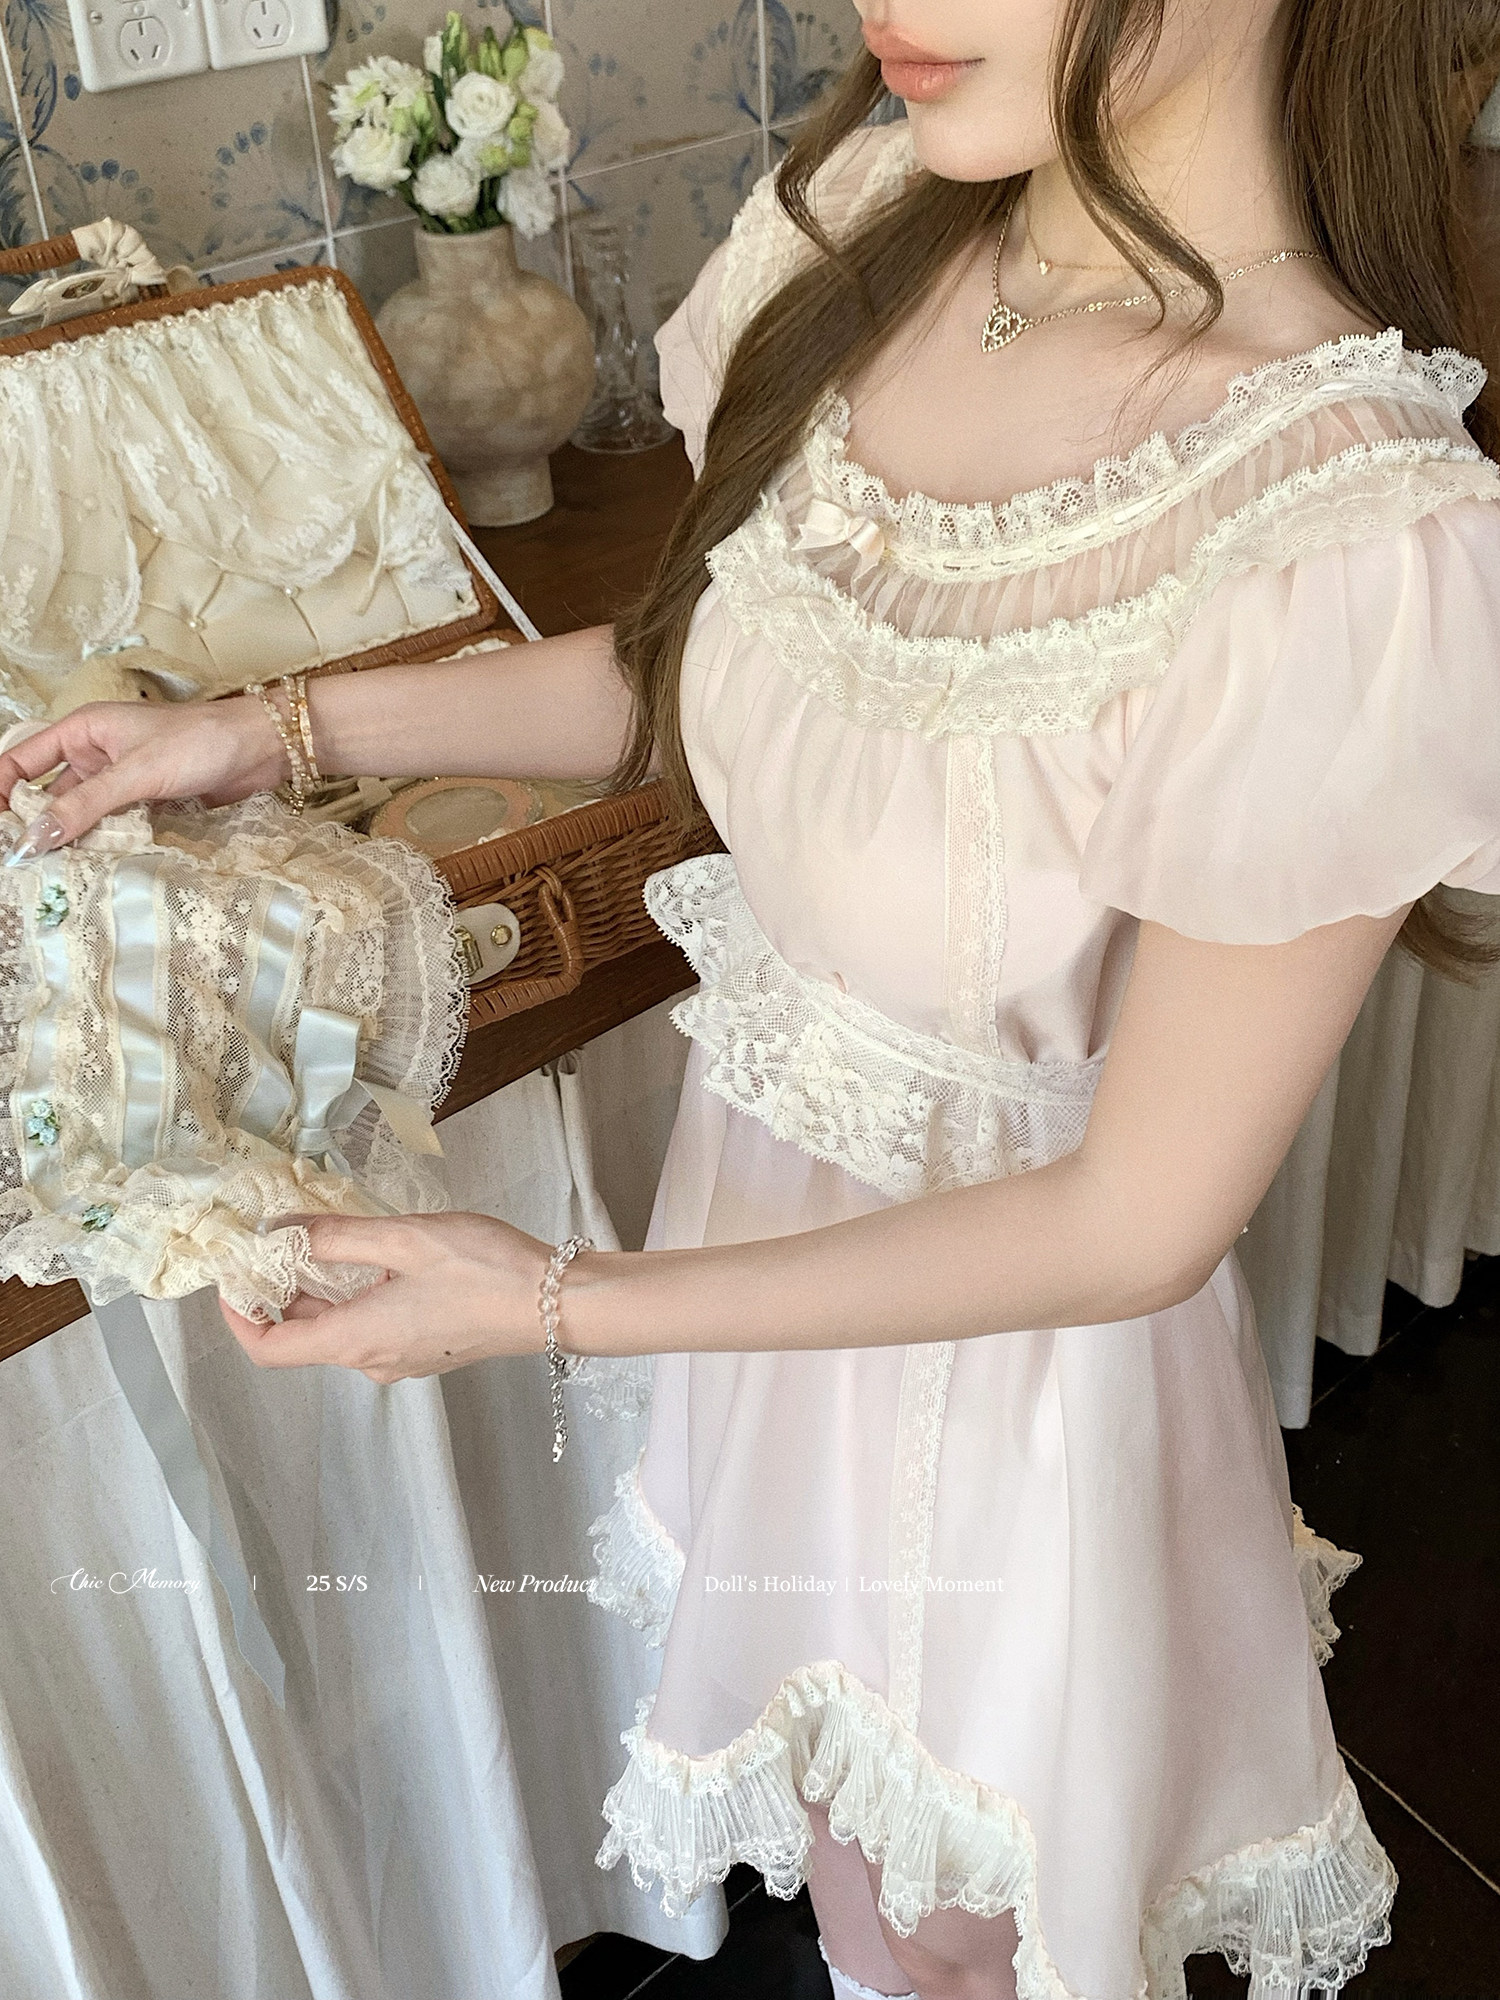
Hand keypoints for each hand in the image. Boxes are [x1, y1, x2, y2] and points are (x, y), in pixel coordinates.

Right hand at [0, 694, 288, 854]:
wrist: (261, 749)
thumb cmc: (200, 742)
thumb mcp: (136, 773)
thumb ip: (86, 805)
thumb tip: (35, 837)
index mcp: (82, 731)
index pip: (21, 760)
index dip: (1, 791)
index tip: (0, 830)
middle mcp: (95, 754)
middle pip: (48, 793)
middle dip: (36, 824)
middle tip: (25, 862)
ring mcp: (121, 779)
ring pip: (81, 814)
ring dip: (70, 839)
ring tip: (54, 873)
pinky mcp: (146, 801)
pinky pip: (112, 825)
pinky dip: (102, 843)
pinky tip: (92, 867)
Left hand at [218, 1212, 556, 1382]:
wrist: (556, 1303)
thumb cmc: (484, 1269)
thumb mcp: (403, 1239)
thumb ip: (336, 1236)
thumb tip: (279, 1231)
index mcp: (357, 1339)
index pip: (270, 1349)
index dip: (238, 1317)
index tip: (232, 1276)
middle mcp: (372, 1360)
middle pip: (302, 1338)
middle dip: (276, 1293)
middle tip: (270, 1241)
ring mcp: (401, 1358)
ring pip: (337, 1330)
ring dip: (317, 1292)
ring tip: (316, 1240)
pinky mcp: (426, 1348)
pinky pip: (370, 1328)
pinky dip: (352, 1297)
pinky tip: (368, 1259)